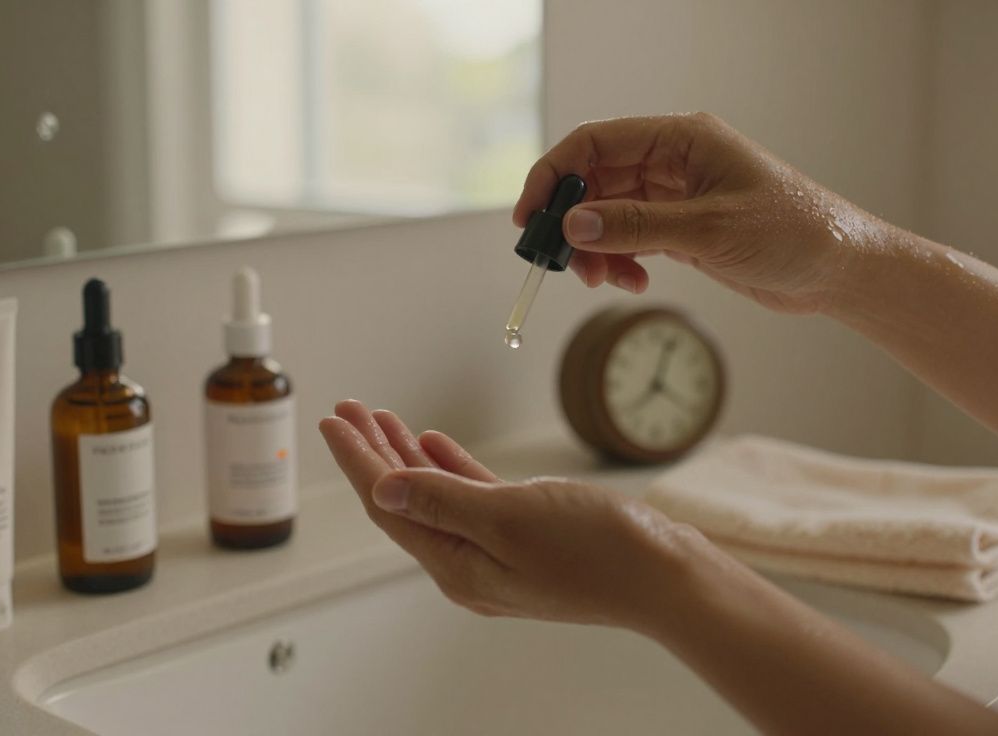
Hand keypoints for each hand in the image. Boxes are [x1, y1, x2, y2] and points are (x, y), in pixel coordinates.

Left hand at [318, 399, 703, 630]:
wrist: (665, 576)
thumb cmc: (597, 551)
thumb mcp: (509, 517)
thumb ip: (442, 501)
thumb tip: (383, 489)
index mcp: (456, 566)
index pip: (388, 504)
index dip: (357, 459)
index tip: (333, 418)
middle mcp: (469, 564)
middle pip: (404, 499)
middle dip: (373, 451)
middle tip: (350, 406)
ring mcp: (497, 552)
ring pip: (435, 495)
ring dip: (406, 454)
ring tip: (381, 417)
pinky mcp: (526, 538)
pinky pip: (471, 498)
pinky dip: (449, 468)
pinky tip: (434, 443)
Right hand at [514, 113, 887, 313]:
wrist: (839, 269)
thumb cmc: (794, 232)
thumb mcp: (708, 230)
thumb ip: (636, 226)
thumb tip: (574, 225)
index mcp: (682, 138)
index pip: (595, 143)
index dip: (554, 175)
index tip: (532, 218)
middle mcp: (674, 160)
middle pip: (595, 181)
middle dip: (574, 222)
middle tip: (563, 262)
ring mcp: (677, 195)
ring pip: (608, 214)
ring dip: (596, 248)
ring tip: (606, 278)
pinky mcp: (682, 228)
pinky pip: (630, 238)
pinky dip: (620, 260)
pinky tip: (634, 280)